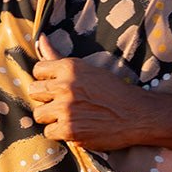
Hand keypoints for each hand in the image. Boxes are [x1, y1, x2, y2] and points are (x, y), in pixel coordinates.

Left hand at [30, 35, 150, 149]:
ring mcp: (66, 109)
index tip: (58, 86)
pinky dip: (61, 133)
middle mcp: (66, 86)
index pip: (37, 70)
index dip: (46, 80)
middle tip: (63, 103)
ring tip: (69, 116)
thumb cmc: (113, 91)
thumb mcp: (88, 69)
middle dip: (46, 98)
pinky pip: (49, 132)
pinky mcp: (69, 130)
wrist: (137, 115)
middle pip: (34, 92)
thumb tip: (40, 38)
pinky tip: (75, 128)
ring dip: (51, 117)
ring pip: (39, 114)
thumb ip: (58, 57)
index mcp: (70, 67)